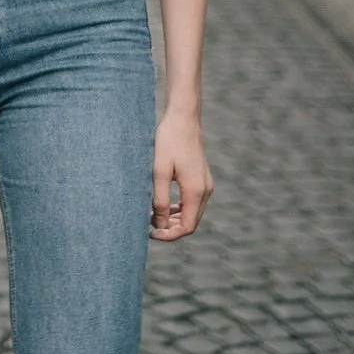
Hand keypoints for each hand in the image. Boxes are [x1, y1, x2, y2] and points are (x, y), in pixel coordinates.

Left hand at [150, 112, 212, 240]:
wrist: (183, 118)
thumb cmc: (168, 141)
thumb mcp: (159, 171)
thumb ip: (159, 199)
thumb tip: (159, 224)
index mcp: (196, 191)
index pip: (187, 227)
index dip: (169, 235)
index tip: (150, 233)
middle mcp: (205, 190)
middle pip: (191, 222)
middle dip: (171, 228)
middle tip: (149, 226)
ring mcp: (205, 184)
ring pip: (192, 212)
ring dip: (174, 218)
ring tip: (153, 216)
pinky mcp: (201, 177)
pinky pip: (192, 201)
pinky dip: (179, 207)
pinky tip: (163, 204)